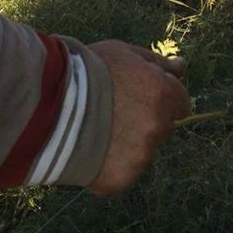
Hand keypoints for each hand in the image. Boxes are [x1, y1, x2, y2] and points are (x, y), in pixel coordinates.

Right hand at [87, 40, 189, 195]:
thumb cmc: (88, 70)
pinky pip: (122, 171)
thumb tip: (181, 65)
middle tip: (113, 112)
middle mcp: (158, 127)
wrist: (51, 104)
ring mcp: (141, 157)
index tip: (139, 96)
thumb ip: (157, 63)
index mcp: (164, 95)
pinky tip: (89, 148)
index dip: (160, 98)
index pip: (180, 103)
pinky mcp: (122, 179)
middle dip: (144, 121)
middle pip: (162, 128)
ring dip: (126, 143)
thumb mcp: (125, 54)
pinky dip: (109, 164)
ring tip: (95, 128)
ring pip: (142, 151)